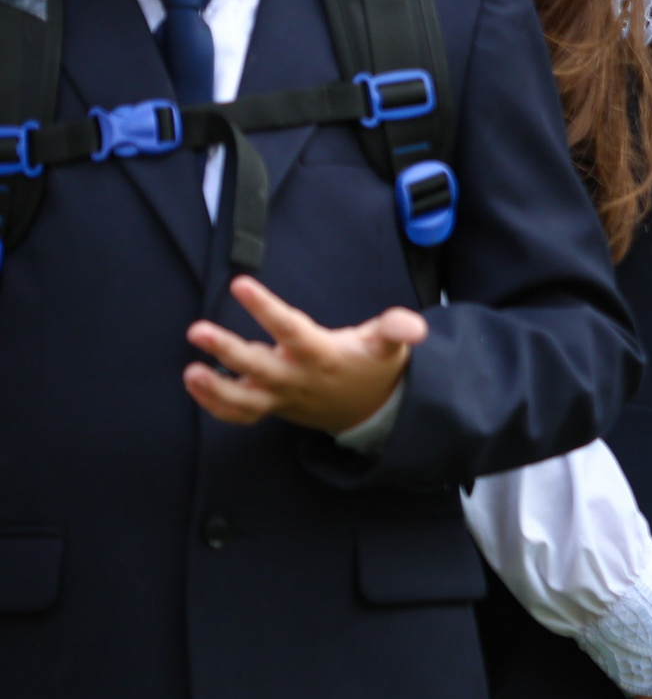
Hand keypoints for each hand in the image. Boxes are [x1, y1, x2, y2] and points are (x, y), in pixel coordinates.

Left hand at [183, 275, 424, 432]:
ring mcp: (282, 397)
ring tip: (190, 372)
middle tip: (197, 331)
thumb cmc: (373, 366)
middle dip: (226, 350)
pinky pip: (241, 414)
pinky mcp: (273, 408)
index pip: (289, 328)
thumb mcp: (389, 345)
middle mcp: (296, 378)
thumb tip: (414, 327)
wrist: (371, 410)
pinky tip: (195, 385)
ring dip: (214, 389)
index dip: (265, 308)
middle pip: (257, 367)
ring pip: (243, 399)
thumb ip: (396, 329)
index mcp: (321, 354)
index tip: (240, 284)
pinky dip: (216, 404)